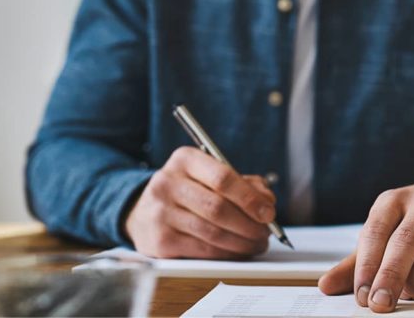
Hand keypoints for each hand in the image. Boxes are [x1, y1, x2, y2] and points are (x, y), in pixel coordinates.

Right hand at [125, 146, 275, 258]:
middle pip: (218, 207)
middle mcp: (167, 183)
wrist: (144, 213)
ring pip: (213, 232)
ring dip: (242, 242)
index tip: (269, 212)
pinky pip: (203, 250)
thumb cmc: (190, 192)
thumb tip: (267, 202)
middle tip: (266, 232)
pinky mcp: (160, 240)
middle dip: (250, 224)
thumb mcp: (212, 177)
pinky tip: (238, 251)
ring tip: (257, 243)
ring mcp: (160, 213)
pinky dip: (227, 253)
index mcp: (185, 159)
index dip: (250, 198)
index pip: (222, 177)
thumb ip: (244, 184)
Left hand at [318, 179, 413, 312]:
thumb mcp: (384, 230)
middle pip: (405, 241)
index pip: (375, 232)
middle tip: (379, 303)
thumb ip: (357, 260)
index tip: (361, 294)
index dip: (366, 265)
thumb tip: (326, 286)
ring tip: (409, 293)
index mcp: (394, 201)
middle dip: (390, 276)